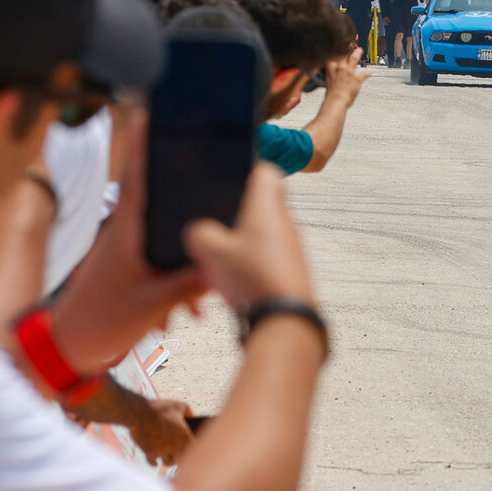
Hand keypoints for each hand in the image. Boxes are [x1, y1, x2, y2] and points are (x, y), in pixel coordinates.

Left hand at [49, 111, 206, 373]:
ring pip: (166, 235)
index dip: (144, 144)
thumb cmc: (101, 323)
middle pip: (159, 197)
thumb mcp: (153, 303)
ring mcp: (126, 249)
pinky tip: (193, 309)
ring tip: (203, 294)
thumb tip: (223, 264)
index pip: (136, 176)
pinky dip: (179, 279)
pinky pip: (162, 260)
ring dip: (187, 256)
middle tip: (209, 172)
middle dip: (186, 190)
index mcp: (126, 231)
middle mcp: (124, 232)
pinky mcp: (129, 267)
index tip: (152, 112)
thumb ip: (189, 282)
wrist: (69, 350)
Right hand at [128, 398, 194, 465]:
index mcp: (184, 436)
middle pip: (182, 460)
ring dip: (169, 460)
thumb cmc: (160, 408)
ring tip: (169, 457)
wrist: (139, 412)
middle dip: (181, 458)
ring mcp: (161, 451)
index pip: (195, 450)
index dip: (194, 451)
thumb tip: (192, 416)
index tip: (193, 451)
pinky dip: (155, 462)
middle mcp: (174, 446)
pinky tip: (156, 460)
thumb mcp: (177, 405)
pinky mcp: (149, 452)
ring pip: (168, 463)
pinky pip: (153, 463)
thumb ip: (188, 411)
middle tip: (181, 456)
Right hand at [184, 164, 313, 307]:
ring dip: (244, 242)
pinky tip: (235, 282)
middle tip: (218, 225)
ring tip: (222, 261)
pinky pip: (269, 258)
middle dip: (240, 213)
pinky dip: (252, 264)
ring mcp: (292, 248)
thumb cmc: (254, 280)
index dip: (249, 169)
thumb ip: (199, 233)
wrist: (286, 321)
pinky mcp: (292, 271)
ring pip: (265, 234)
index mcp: (267, 207)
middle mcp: (285, 223)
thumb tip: (198, 232)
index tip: (232, 178)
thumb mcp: (210, 252)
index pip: (267, 171)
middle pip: (263, 205)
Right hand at [322, 46, 369, 107]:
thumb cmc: (331, 95)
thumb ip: (331, 74)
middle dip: (347, 46)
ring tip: (359, 50)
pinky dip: (367, 74)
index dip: (337, 48)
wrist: (336, 101)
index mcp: (331, 68)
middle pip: (344, 53)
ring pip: (354, 58)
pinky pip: (364, 74)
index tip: (339, 45)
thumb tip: (332, 72)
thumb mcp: (327, 81)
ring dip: (357, 53)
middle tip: (350, 43)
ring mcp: (349, 72)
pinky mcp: (357, 78)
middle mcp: (340, 67)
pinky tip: (370, 73)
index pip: (334, 54)